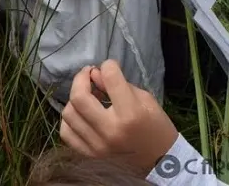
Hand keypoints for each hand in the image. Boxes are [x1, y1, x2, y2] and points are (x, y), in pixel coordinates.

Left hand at [60, 60, 177, 175]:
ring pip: (69, 113)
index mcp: (130, 114)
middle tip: (89, 74)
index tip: (110, 67)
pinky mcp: (91, 155)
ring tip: (88, 97)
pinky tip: (82, 115)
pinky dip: (70, 120)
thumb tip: (95, 74)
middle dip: (81, 78)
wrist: (162, 161)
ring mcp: (98, 145)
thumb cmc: (156, 126)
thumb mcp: (145, 100)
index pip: (109, 78)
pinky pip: (66, 133)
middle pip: (79, 97)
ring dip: (75, 99)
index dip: (108, 65)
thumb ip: (119, 85)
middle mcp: (110, 130)